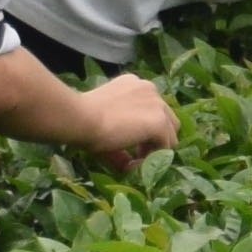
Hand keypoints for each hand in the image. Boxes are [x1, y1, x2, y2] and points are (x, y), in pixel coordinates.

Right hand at [64, 73, 178, 161]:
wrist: (80, 118)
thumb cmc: (84, 120)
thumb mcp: (106, 124)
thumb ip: (123, 138)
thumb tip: (130, 166)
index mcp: (135, 85)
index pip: (153, 108)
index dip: (144, 129)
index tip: (129, 142)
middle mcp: (150, 89)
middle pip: (168, 119)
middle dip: (156, 138)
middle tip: (135, 152)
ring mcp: (157, 104)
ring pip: (171, 133)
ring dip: (157, 148)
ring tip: (136, 158)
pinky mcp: (159, 121)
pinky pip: (166, 146)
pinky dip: (154, 157)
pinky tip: (136, 161)